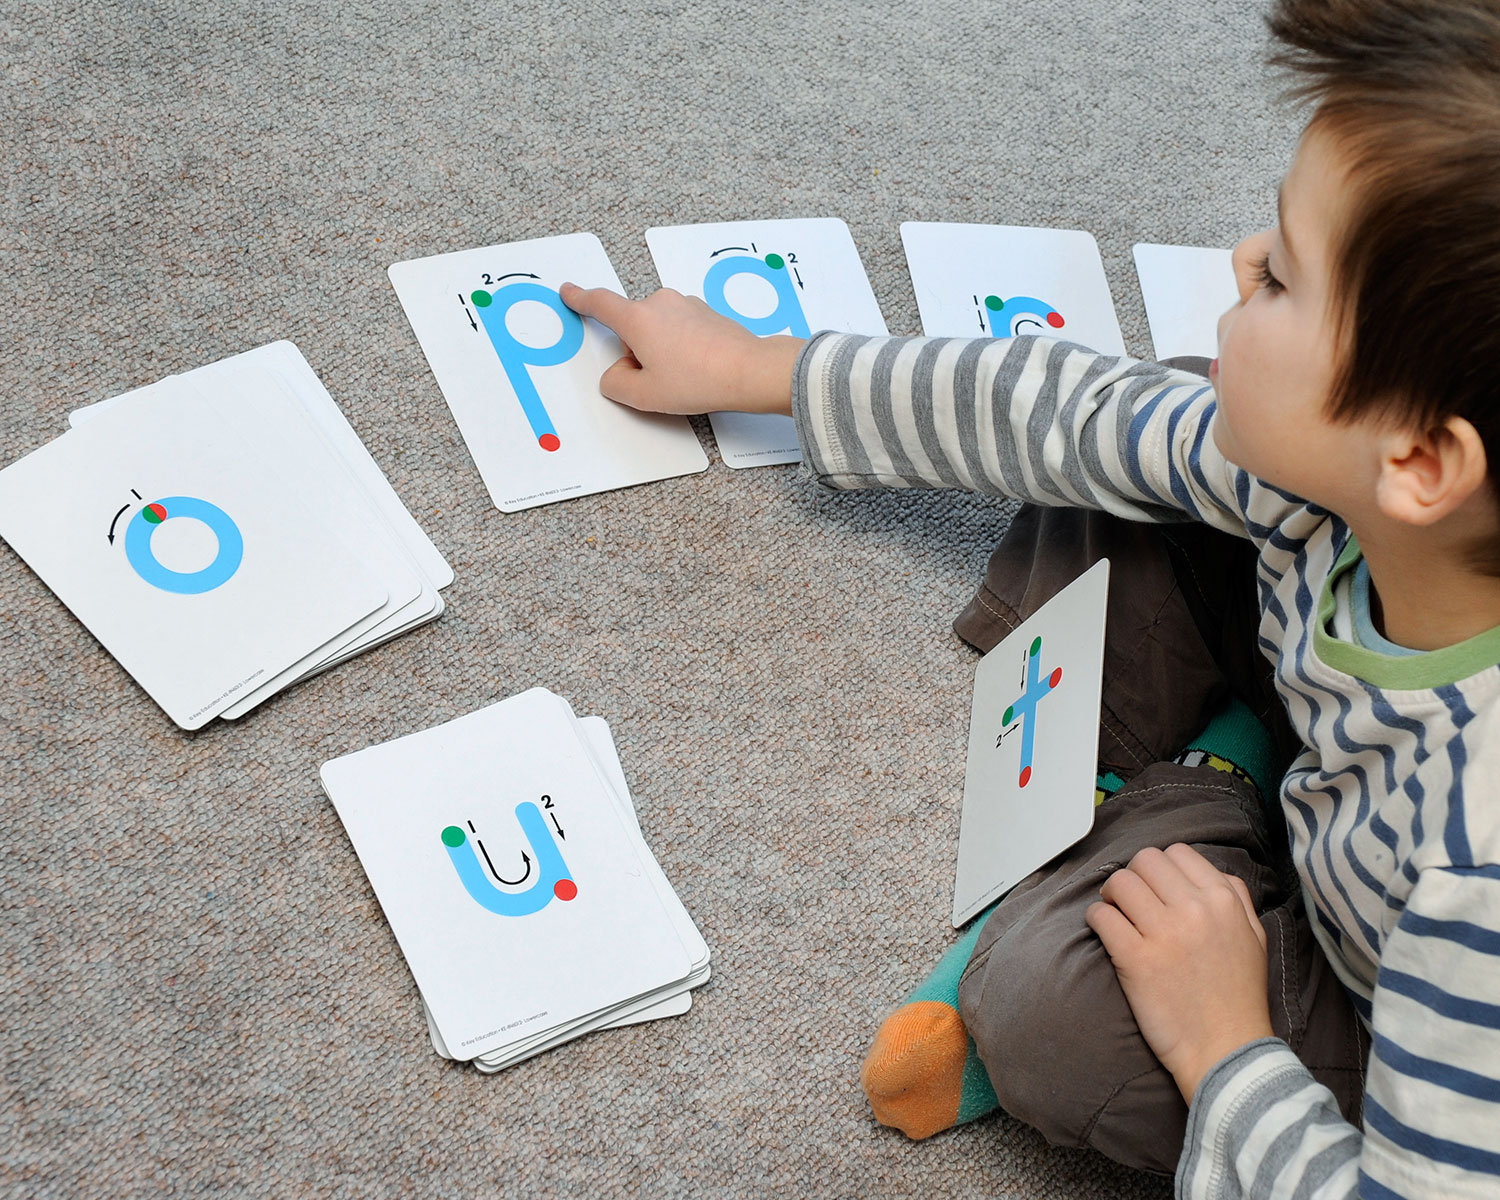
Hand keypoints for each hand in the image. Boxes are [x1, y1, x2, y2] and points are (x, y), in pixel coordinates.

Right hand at [558, 283, 803, 416]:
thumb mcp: (644, 395)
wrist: (749, 371)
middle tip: (659, 379)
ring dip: (661, 351)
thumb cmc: (699, 380)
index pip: (600, 304)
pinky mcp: (705, 312)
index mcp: (638, 319)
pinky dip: (682, 348)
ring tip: (685, 376)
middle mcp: (661, 303)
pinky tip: (699, 368)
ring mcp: (686, 305)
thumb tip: (616, 375)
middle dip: (637, 353)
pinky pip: (681, 330)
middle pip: (633, 327)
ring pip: (658, 330)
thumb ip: (616, 384)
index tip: (569, 291)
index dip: (580, 299)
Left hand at [1085, 843, 1273, 1102]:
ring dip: (1112, 896)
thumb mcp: (1253, 937)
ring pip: (1120, 883)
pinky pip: (1101, 916)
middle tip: (1131, 900)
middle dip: (1134, 877)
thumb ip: (1237, 898)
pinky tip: (1106, 934)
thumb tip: (1211, 872)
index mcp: (1224, 900)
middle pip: (1144, 861)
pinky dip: (1097, 919)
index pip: (1177, 853)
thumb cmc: (1239, 996)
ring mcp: (1164, 933)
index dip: (1161, 868)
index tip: (1155, 888)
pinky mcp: (1135, 959)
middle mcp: (1194, 909)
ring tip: (1116, 914)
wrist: (1227, 1049)